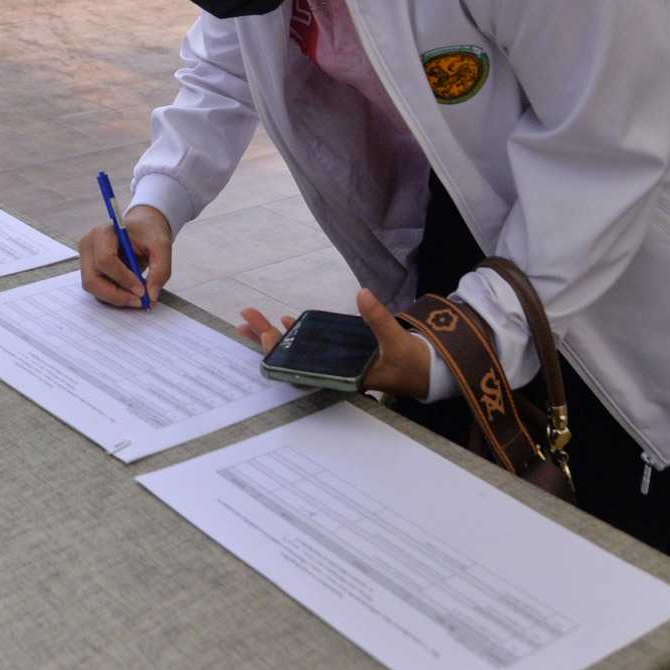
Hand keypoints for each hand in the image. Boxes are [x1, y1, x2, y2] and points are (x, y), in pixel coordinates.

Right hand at [77, 204, 173, 306]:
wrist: (142, 228)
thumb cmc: (148, 232)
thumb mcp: (161, 246)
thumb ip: (160, 270)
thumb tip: (151, 295)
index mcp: (103, 233)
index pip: (105, 260)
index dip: (123, 278)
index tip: (141, 290)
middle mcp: (89, 246)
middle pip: (92, 279)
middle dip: (116, 295)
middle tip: (138, 300)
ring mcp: (86, 259)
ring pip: (93, 288)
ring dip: (115, 297)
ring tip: (136, 296)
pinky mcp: (90, 270)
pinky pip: (97, 289)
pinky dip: (114, 295)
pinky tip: (129, 291)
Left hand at [240, 291, 430, 398]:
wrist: (428, 375)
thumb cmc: (412, 363)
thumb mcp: (396, 341)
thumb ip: (378, 318)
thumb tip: (362, 294)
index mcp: (340, 375)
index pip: (300, 365)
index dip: (280, 349)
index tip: (264, 333)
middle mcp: (333, 372)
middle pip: (291, 357)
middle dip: (266, 338)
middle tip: (242, 321)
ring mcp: (335, 364)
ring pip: (297, 351)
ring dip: (276, 336)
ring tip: (251, 323)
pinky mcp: (340, 357)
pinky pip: (311, 347)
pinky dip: (297, 336)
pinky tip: (286, 323)